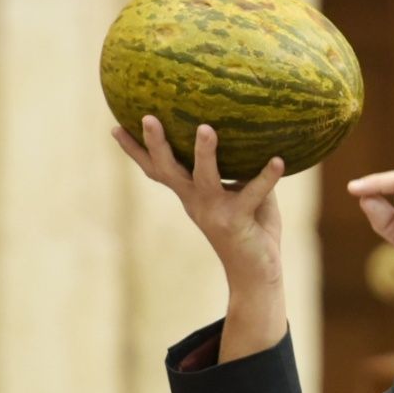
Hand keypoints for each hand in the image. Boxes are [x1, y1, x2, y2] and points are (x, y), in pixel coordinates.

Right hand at [112, 116, 284, 293]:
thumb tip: (255, 134)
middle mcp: (197, 202)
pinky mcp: (237, 221)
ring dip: (204, 153)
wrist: (256, 275)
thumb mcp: (243, 195)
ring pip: (204, 178)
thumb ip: (244, 169)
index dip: (135, 151)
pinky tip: (278, 160)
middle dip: (155, 144)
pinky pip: (253, 193)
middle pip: (168, 170)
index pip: (158, 170)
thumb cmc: (251, 230)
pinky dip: (267, 177)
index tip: (115, 126)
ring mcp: (215, 211)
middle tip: (147, 117)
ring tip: (206, 128)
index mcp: (191, 195)